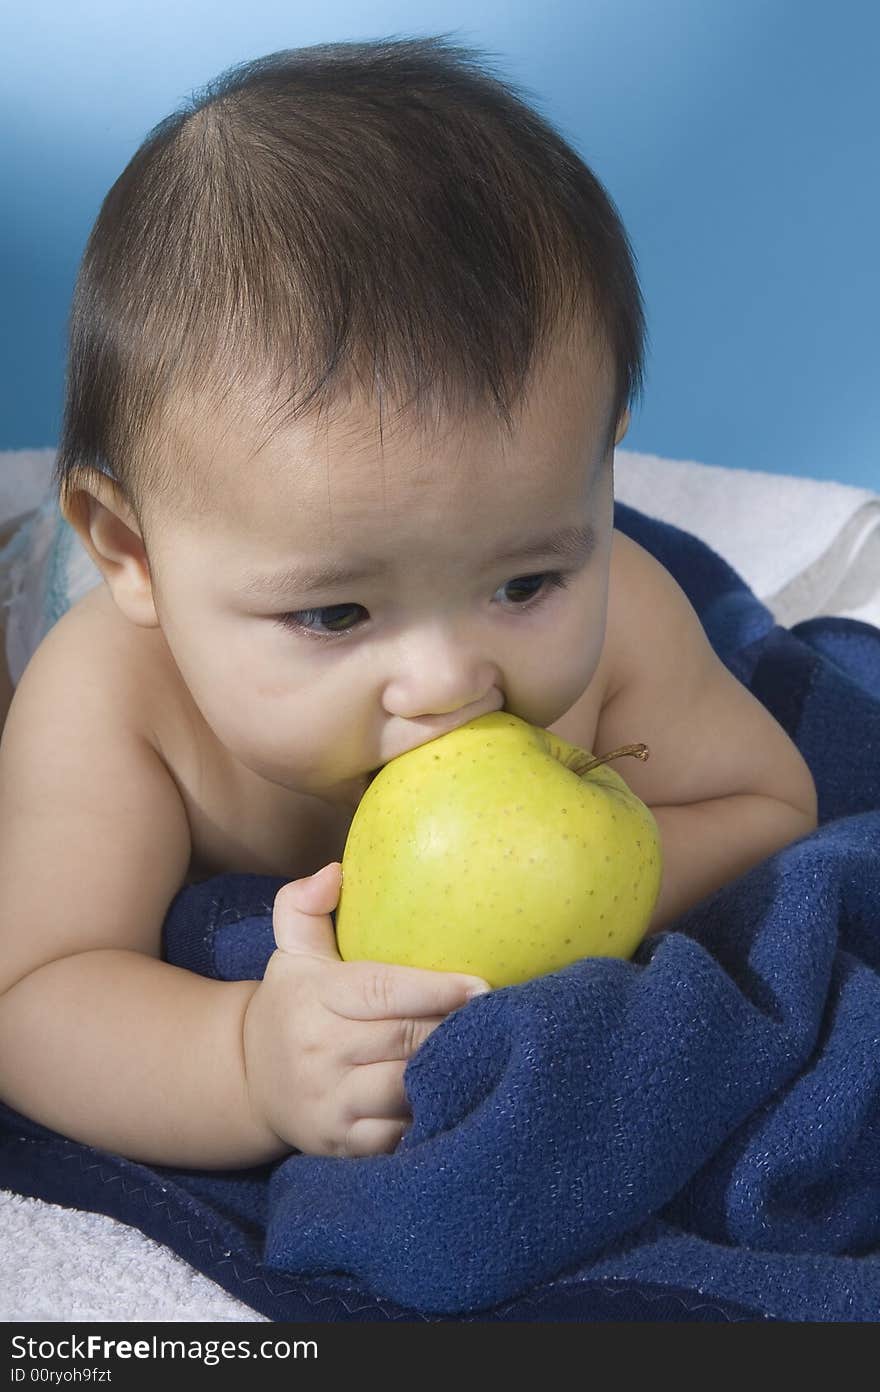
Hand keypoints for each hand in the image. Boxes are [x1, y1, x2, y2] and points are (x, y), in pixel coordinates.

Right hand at [242, 862, 488, 1156]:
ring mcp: (328, 1102)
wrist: (246, 1080)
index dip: (435, 989)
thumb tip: (335, 871)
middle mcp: (317, 1051)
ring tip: (491, 1057)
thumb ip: (304, 903)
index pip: (381, 990)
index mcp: (313, 997)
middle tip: (502, 1019)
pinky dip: (430, 1119)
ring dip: (450, 1075)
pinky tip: (461, 1100)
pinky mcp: (340, 1144)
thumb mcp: (291, 951)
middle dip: (454, 1029)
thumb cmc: (291, 1004)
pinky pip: (397, 1135)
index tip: (483, 987)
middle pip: (404, 1039)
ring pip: (405, 1089)